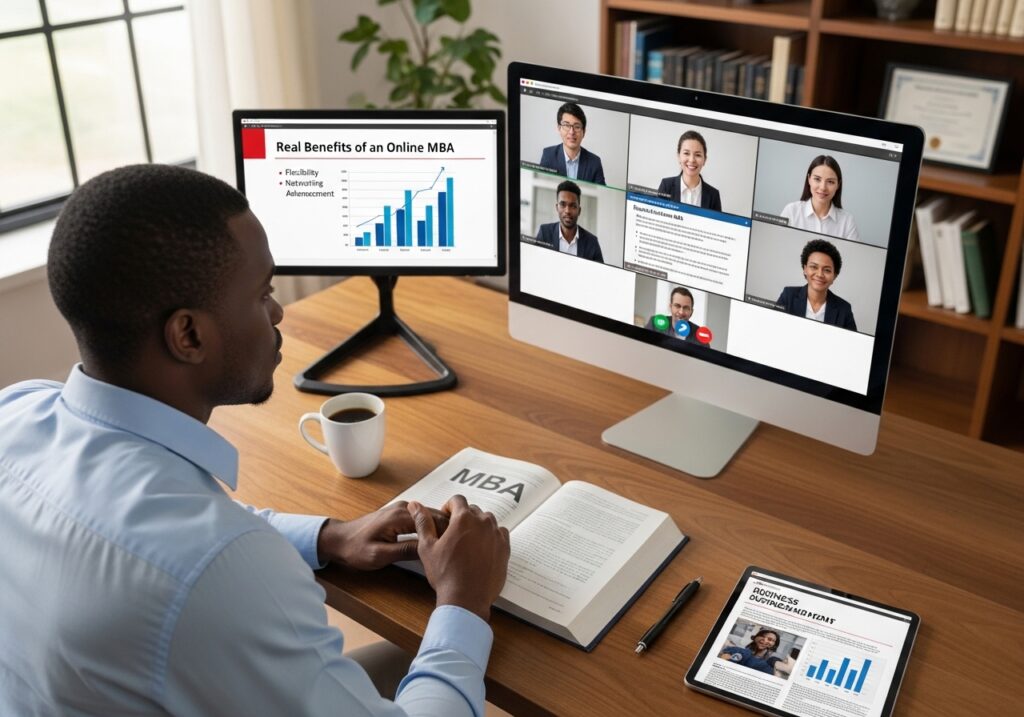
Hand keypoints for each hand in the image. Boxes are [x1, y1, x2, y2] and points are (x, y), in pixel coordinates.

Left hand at [317, 502, 448, 570]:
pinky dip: (433, 528)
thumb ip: (405, 550)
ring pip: (432, 517)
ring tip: (452, 546)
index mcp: (400, 516)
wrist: (339, 540)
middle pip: (437, 516)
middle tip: (460, 548)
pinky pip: (423, 519)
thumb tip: (429, 550)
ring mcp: (402, 509)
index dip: (449, 534)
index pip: (435, 520)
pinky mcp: (401, 514)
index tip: (458, 547)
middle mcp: (403, 508)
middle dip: (449, 530)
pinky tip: (437, 541)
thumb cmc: (355, 548)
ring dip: (442, 529)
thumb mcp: (380, 555)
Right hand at [409, 495, 510, 620]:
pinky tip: (481, 549)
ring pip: (487, 521)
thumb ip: (423, 522)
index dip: (449, 507)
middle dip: (463, 517)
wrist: (466, 599)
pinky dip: (491, 536)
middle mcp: (483, 523)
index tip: (446, 518)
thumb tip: (415, 505)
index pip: (458, 500)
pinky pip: (500, 534)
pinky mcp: (505, 549)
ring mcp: (496, 535)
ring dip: (478, 526)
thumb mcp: (427, 547)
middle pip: (473, 510)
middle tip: (454, 534)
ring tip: (467, 542)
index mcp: (463, 519)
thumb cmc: (445, 574)